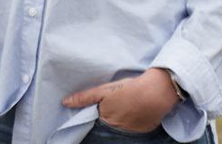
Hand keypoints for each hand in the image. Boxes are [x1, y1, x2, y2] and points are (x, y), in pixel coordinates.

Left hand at [62, 68, 181, 133]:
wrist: (155, 93)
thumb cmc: (129, 89)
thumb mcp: (104, 90)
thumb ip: (85, 97)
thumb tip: (65, 103)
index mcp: (105, 118)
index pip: (95, 120)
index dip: (95, 113)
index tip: (97, 107)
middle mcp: (116, 128)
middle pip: (107, 124)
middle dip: (107, 117)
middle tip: (113, 105)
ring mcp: (130, 131)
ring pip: (120, 127)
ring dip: (120, 120)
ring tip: (124, 107)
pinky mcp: (143, 130)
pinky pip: (133, 128)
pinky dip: (132, 122)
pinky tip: (135, 111)